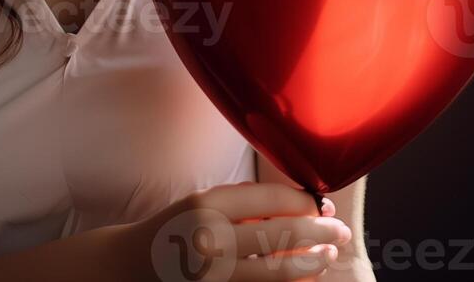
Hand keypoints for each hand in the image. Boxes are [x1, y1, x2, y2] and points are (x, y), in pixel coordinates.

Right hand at [116, 180, 352, 280]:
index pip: (269, 200)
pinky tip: (307, 277)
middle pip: (280, 234)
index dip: (302, 201)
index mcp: (207, 204)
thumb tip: (300, 206)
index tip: (320, 203)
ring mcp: (215, 274)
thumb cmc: (176, 227)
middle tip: (341, 229)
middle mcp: (211, 238)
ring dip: (312, 262)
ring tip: (330, 255)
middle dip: (319, 232)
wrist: (132, 266)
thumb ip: (244, 204)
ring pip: (279, 271)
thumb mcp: (203, 202)